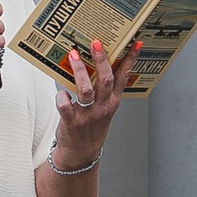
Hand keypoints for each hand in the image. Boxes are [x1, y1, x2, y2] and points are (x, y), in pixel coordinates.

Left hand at [52, 38, 129, 165]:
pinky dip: (61, 96)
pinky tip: (61, 92)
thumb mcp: (103, 109)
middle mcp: (102, 106)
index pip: (124, 77)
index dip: (130, 59)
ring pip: (86, 89)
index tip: (135, 43)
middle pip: (105, 79)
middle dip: (102, 59)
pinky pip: (65, 105)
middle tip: (96, 43)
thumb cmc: (91, 128)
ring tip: (74, 55)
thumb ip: (102, 90)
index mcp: (112, 101)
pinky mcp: (72, 121)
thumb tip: (96, 64)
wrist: (81, 153)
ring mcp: (88, 114)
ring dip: (80, 71)